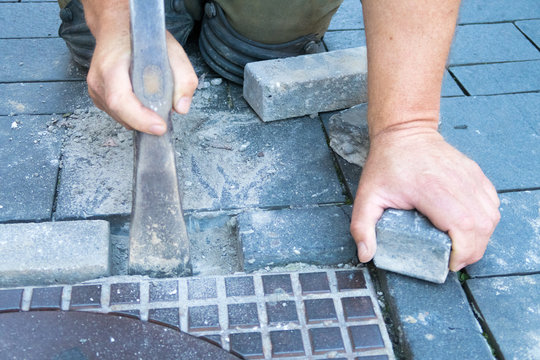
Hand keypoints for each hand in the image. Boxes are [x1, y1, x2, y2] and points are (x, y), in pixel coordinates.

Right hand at [87, 27, 197, 134]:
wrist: (118, 26)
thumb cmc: (143, 37)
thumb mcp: (173, 51)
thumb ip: (184, 78)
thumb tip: (181, 107)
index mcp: (112, 65)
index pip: (120, 100)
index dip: (139, 118)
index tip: (160, 127)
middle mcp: (99, 79)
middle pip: (120, 113)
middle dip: (144, 121)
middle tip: (163, 118)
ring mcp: (95, 89)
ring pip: (120, 117)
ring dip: (139, 119)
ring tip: (153, 105)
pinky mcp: (98, 96)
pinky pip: (117, 114)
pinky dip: (133, 115)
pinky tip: (142, 102)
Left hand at [350, 126, 499, 270]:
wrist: (404, 132)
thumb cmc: (386, 163)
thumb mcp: (366, 196)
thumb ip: (361, 227)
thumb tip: (365, 255)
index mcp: (431, 188)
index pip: (463, 225)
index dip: (463, 251)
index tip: (449, 263)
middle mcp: (456, 181)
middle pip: (481, 225)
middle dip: (472, 251)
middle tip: (453, 261)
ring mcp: (469, 176)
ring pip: (490, 216)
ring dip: (481, 238)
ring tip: (461, 248)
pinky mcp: (475, 174)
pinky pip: (492, 203)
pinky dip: (485, 221)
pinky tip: (468, 228)